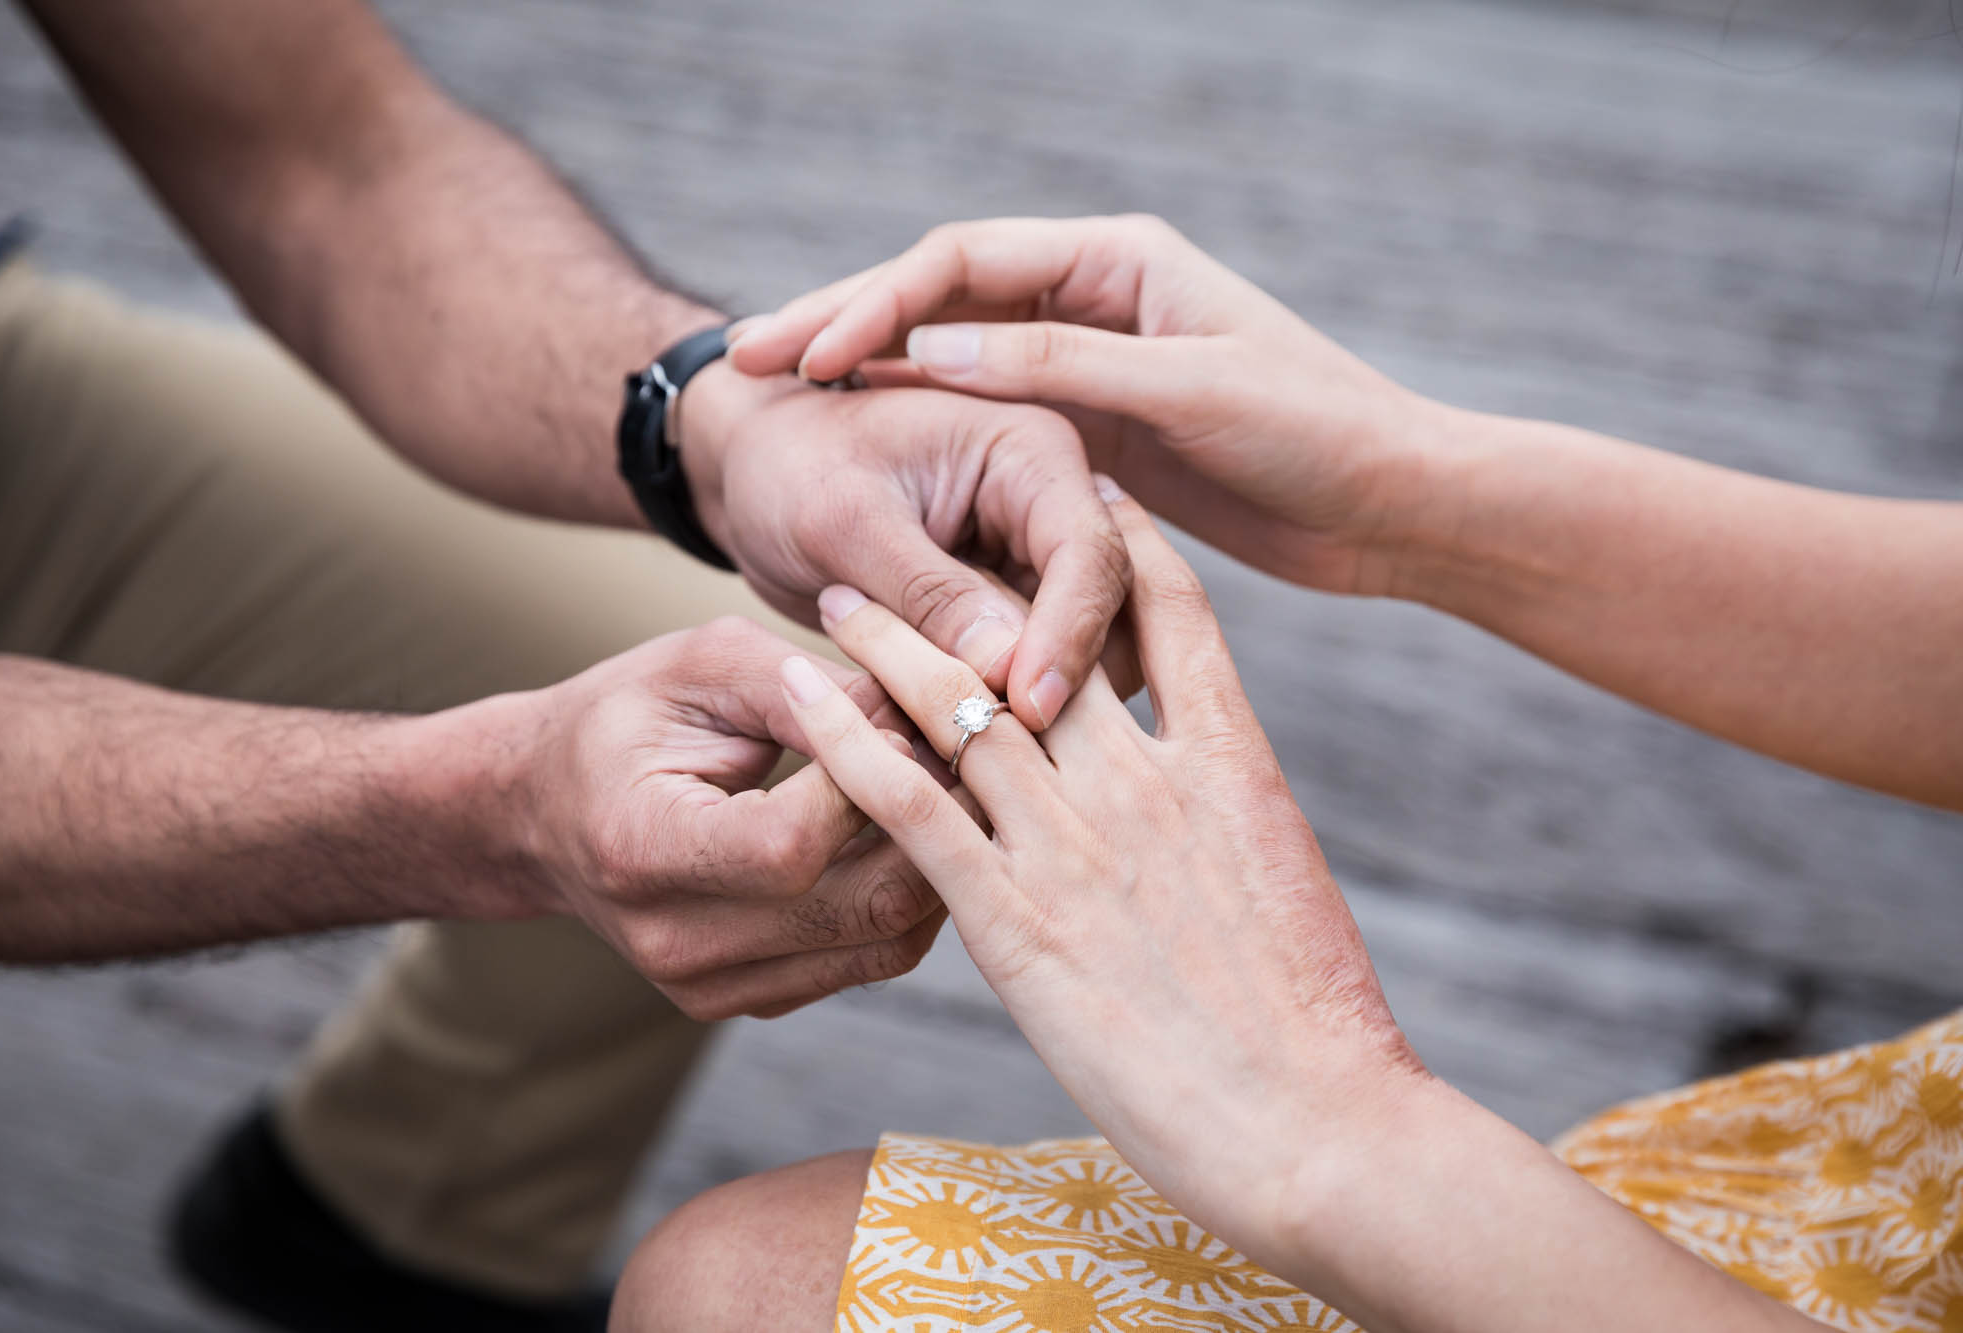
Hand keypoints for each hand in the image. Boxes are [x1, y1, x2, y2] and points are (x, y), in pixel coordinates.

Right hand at [449, 616, 943, 1019]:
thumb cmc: (623, 719)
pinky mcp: (747, 1000)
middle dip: (933, 823)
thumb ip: (803, 685)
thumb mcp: (699, 666)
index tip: (900, 716)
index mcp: (643, 849)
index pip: (795, 842)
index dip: (871, 778)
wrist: (542, 813)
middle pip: (862, 904)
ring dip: (938, 865)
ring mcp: (712, 987)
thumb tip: (916, 713)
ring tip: (948, 790)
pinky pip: (869, 960)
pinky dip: (907, 897)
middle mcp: (676, 942)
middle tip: (966, 754)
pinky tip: (908, 835)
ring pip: (886, 943)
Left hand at [671, 358, 1130, 728]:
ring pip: (1081, 659)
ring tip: (967, 754)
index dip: (1069, 635)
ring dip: (1035, 711)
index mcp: (1032, 454)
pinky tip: (953, 749)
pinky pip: (1031, 679)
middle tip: (1001, 751)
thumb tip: (1005, 670)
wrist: (755, 471)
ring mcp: (1038, 568)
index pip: (1089, 552)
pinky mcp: (1012, 618)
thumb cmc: (791, 466)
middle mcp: (1054, 508)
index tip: (1027, 706)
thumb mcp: (844, 520)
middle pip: (1105, 613)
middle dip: (1061, 683)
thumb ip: (927, 591)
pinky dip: (1000, 717)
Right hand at [727, 215, 1446, 595]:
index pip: (962, 261)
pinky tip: (863, 451)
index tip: (803, 353)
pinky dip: (921, 426)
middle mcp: (1094, 298)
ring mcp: (1090, 362)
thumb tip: (927, 348)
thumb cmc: (1313, 432)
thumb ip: (1057, 365)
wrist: (1394, 502)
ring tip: (780, 405)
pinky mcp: (1097, 428)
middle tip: (747, 363)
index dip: (873, 302)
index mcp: (1118, 260)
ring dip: (869, 376)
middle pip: (938, 298)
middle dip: (843, 326)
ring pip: (952, 356)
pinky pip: (987, 415)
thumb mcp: (1182, 393)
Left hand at [773, 484, 1421, 1268]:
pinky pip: (911, 803)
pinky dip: (850, 741)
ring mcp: (1077, 844)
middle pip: (1046, 637)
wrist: (1319, 1125)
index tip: (1083, 493)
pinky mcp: (1014, 919)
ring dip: (892, 643)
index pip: (1171, 611)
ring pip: (963, 704)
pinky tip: (804, 697)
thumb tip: (1200, 797)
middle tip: (919, 535)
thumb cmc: (1324, 1028)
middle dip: (982, 576)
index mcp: (1230, 763)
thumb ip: (1229, 819)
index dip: (1120, 541)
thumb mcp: (1287, 887)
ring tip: (837, 596)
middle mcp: (1146, 780)